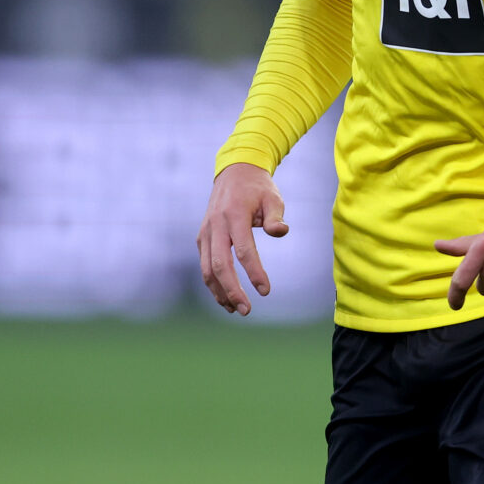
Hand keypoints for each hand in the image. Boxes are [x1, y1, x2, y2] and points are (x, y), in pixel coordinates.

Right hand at [196, 162, 288, 315]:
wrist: (234, 172)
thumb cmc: (258, 189)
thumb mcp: (273, 197)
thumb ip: (276, 216)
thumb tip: (281, 231)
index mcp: (234, 214)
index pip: (244, 249)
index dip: (254, 272)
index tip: (266, 291)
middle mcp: (216, 224)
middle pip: (219, 264)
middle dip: (232, 290)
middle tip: (246, 310)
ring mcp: (206, 231)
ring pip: (207, 268)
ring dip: (219, 292)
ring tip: (235, 310)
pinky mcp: (202, 237)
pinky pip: (204, 264)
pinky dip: (213, 283)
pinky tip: (225, 298)